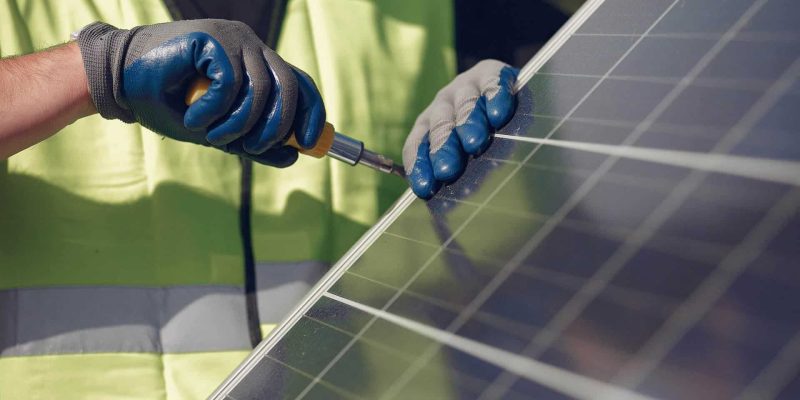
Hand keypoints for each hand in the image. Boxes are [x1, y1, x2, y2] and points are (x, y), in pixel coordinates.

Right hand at [76, 20, 324, 166]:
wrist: (119, 83)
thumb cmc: (168, 104)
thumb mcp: (218, 131)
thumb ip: (254, 142)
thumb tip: (294, 156)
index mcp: (257, 63)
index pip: (300, 84)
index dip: (312, 114)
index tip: (310, 144)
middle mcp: (250, 46)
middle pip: (289, 87)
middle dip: (276, 126)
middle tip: (250, 147)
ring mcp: (233, 38)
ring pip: (261, 89)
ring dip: (238, 124)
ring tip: (212, 136)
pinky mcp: (213, 37)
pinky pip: (231, 83)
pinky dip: (215, 110)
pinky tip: (194, 118)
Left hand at [402, 60, 517, 198]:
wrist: (509, 96)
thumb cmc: (486, 139)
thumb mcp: (466, 159)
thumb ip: (456, 176)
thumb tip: (449, 211)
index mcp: (428, 126)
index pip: (417, 145)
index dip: (419, 165)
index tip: (425, 188)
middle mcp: (443, 104)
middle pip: (439, 126)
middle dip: (443, 148)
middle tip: (447, 169)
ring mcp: (466, 86)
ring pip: (464, 105)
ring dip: (468, 123)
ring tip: (474, 142)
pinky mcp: (492, 72)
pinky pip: (491, 82)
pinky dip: (494, 95)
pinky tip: (499, 111)